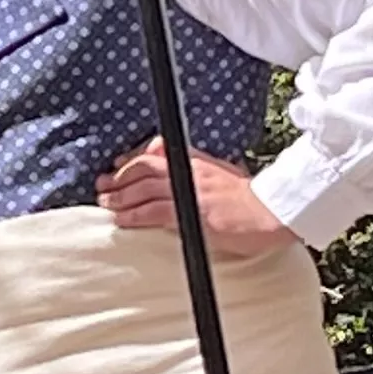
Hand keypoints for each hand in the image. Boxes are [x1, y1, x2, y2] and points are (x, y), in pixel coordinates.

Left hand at [97, 143, 297, 257]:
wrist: (271, 213)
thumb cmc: (251, 200)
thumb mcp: (224, 172)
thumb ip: (200, 168)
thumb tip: (181, 166)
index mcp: (197, 161)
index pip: (156, 154)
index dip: (132, 160)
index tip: (117, 166)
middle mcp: (189, 171)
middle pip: (143, 170)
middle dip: (119, 178)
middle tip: (101, 185)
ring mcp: (188, 192)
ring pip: (142, 190)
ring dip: (119, 196)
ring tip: (104, 202)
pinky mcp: (190, 214)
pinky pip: (153, 212)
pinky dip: (134, 215)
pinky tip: (121, 219)